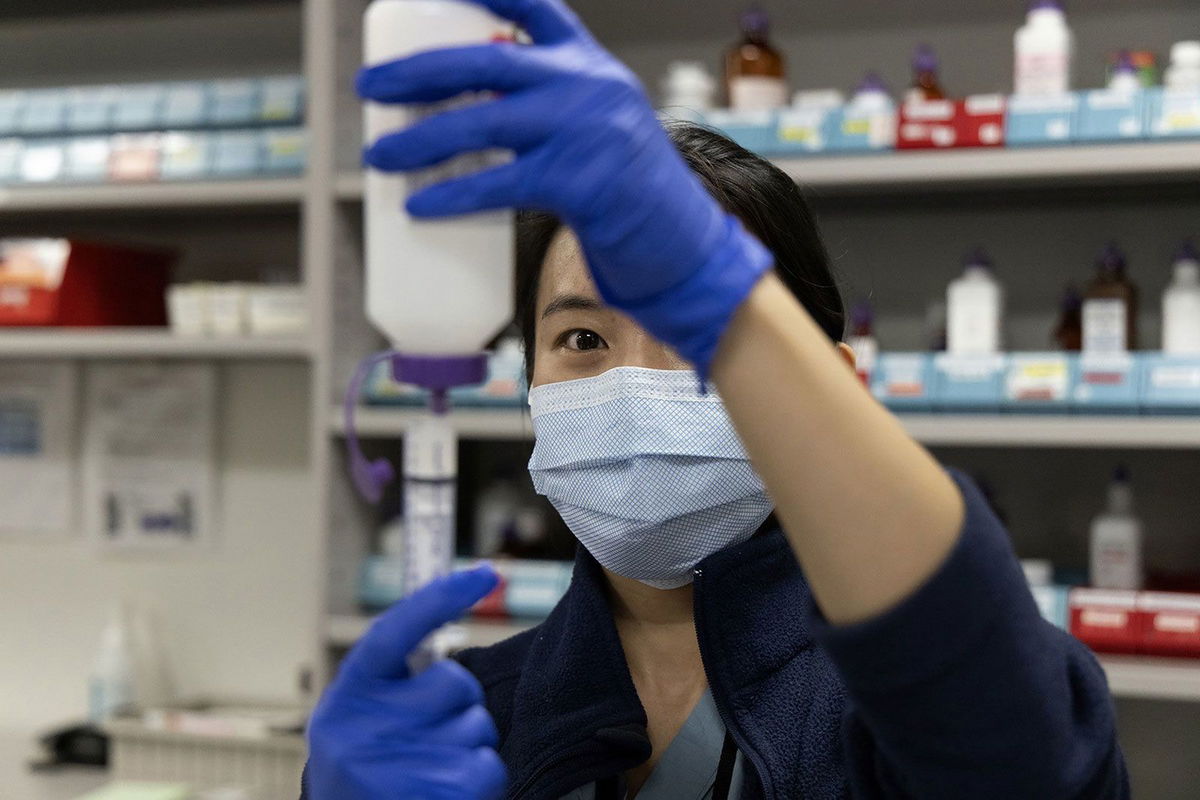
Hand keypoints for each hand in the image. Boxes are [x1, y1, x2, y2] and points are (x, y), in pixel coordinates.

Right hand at [306, 566, 506, 799]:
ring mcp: (397, 764)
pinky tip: (449, 788)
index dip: (441, 598)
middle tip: (432, 732)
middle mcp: (365, 727)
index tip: (486, 573)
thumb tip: (454, 609)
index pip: (394, 632)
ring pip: (479, 726)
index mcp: (349, 694)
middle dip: (460, 704)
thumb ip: (395, 678)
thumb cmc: (365, 765)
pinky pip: (488, 766)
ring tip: (434, 768)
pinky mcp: (433, 797)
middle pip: (456, 683)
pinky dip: (481, 777)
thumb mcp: (359, 714)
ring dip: (470, 744)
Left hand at [357, 0, 771, 377]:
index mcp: (588, 63)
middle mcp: (587, 84)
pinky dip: (452, 195)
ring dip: (420, 140)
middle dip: (417, 72)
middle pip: (484, 61)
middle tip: (369, 87)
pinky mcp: (580, 181)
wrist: (683, 240)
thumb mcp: (601, 122)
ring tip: (379, 157)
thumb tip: (460, 115)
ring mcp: (585, 130)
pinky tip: (419, 205)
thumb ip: (549, 104)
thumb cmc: (629, 188)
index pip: (531, 6)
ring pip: (482, 123)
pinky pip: (499, 183)